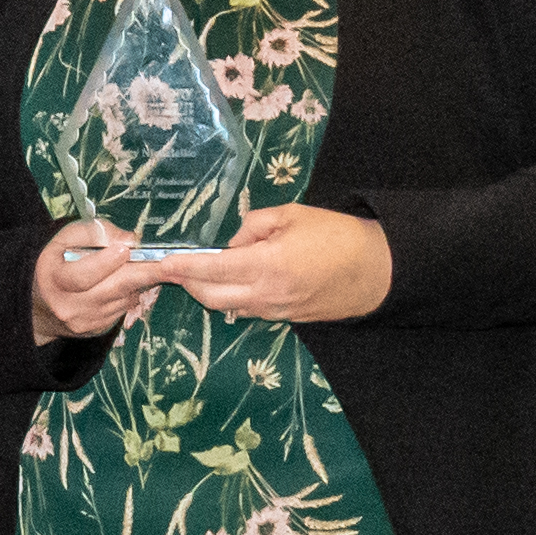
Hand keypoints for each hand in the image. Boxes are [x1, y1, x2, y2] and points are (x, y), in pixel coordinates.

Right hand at [29, 219, 150, 346]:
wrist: (40, 306)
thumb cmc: (55, 263)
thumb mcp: (64, 239)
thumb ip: (94, 233)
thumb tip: (128, 240)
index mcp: (56, 280)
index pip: (85, 274)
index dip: (107, 261)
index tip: (126, 248)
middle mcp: (71, 306)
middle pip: (115, 288)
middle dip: (145, 272)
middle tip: (170, 263)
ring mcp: (87, 321)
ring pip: (125, 297)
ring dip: (142, 280)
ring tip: (155, 264)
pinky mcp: (99, 329)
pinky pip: (125, 307)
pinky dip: (133, 291)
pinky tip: (132, 280)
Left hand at [129, 204, 392, 326]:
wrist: (377, 271)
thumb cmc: (338, 235)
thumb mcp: (293, 215)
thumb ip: (253, 225)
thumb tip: (231, 242)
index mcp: (266, 265)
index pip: (210, 269)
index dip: (181, 266)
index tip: (159, 262)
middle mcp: (265, 295)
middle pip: (210, 296)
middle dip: (187, 282)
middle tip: (172, 266)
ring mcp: (275, 311)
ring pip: (227, 307)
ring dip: (207, 291)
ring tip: (198, 272)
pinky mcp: (285, 319)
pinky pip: (247, 311)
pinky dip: (231, 297)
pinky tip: (231, 282)